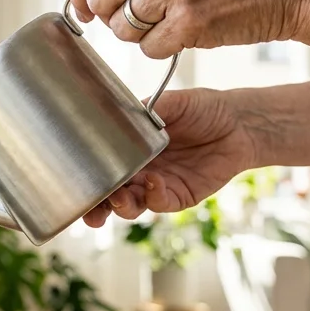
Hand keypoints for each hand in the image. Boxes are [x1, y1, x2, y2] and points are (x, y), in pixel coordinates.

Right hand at [83, 87, 255, 227]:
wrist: (239, 122)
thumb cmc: (203, 108)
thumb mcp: (171, 102)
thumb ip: (145, 109)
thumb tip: (119, 107)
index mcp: (129, 149)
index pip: (100, 168)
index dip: (85, 181)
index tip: (71, 186)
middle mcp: (139, 171)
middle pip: (109, 196)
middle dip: (96, 206)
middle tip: (90, 208)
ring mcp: (158, 186)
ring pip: (132, 206)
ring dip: (122, 205)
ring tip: (119, 196)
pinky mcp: (180, 196)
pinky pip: (161, 203)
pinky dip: (153, 196)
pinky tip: (153, 182)